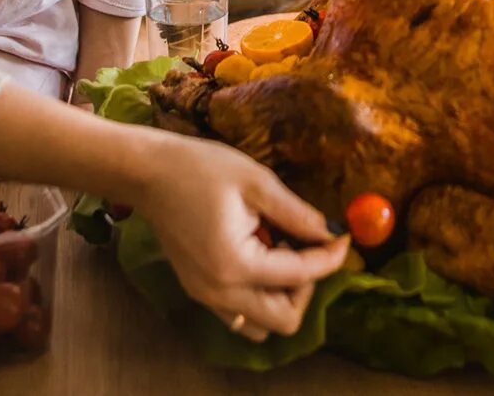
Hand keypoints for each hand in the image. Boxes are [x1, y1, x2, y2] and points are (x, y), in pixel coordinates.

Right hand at [135, 137, 349, 341]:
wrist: (148, 174)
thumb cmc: (199, 169)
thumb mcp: (256, 182)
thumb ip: (296, 213)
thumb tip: (329, 232)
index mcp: (235, 264)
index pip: (299, 276)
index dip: (329, 258)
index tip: (345, 238)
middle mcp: (219, 291)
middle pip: (283, 320)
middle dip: (306, 288)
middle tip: (310, 250)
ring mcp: (205, 296)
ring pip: (260, 324)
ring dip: (282, 298)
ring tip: (284, 255)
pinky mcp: (198, 291)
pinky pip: (239, 313)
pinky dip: (260, 296)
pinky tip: (261, 258)